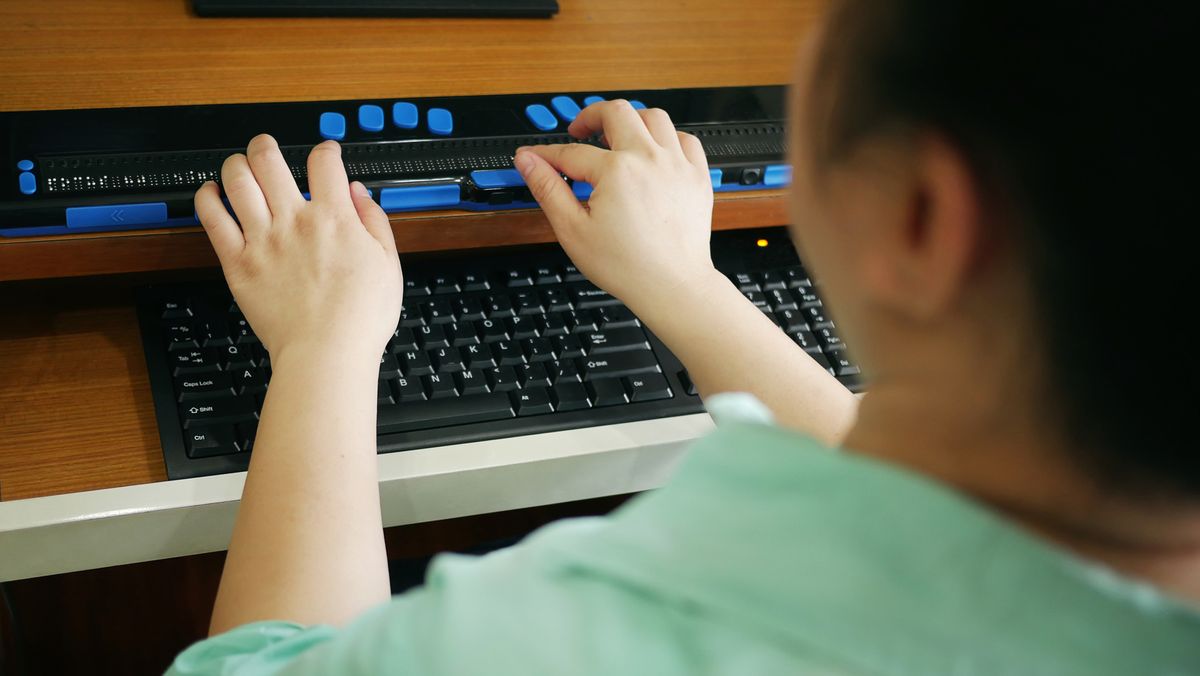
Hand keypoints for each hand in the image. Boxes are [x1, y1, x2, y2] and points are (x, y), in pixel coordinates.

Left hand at [195, 135, 402, 360]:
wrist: (327, 354)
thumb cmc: (359, 318)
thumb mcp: (388, 264)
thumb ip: (374, 221)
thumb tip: (359, 192)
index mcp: (335, 218)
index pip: (324, 162)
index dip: (326, 150)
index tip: (326, 154)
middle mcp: (294, 221)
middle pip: (269, 159)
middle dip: (266, 145)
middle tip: (267, 148)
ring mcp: (262, 240)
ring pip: (237, 180)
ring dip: (236, 164)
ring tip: (239, 166)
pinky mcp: (238, 263)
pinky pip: (212, 219)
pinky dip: (207, 199)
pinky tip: (210, 193)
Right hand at [514, 100, 718, 313]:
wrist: (672, 286)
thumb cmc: (628, 266)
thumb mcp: (573, 230)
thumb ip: (548, 189)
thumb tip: (528, 161)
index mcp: (617, 171)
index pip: (571, 152)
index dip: (547, 154)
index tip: (535, 156)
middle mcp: (649, 159)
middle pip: (616, 112)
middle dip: (591, 116)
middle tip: (579, 131)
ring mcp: (677, 165)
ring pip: (654, 117)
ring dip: (631, 120)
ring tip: (617, 137)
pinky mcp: (697, 176)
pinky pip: (685, 139)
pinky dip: (667, 138)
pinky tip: (654, 152)